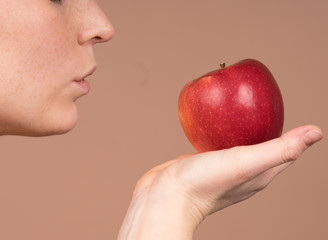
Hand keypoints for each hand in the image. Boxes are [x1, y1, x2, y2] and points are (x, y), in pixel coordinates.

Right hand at [117, 125, 322, 239]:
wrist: (164, 197)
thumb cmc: (204, 183)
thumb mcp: (246, 162)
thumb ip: (280, 148)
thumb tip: (317, 132)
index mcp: (260, 173)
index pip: (284, 149)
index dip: (289, 130)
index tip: (283, 107)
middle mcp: (243, 171)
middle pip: (260, 143)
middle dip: (263, 124)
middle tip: (257, 101)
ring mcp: (222, 167)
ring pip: (236, 141)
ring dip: (238, 126)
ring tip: (236, 106)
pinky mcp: (203, 161)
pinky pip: (215, 141)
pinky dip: (217, 130)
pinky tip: (211, 121)